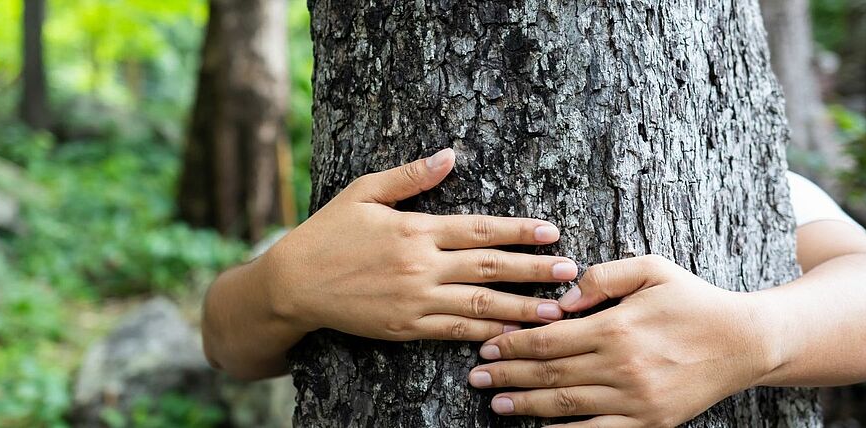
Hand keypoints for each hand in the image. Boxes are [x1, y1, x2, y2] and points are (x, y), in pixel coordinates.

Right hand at [259, 148, 580, 341]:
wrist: (293, 283)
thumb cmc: (328, 232)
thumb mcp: (364, 191)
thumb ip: (410, 176)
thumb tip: (450, 155)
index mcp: (415, 230)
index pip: (480, 229)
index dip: (519, 231)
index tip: (552, 233)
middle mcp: (420, 266)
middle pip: (490, 268)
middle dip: (534, 271)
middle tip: (571, 273)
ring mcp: (415, 301)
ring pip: (480, 306)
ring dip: (522, 309)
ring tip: (556, 311)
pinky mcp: (406, 327)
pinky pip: (455, 332)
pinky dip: (486, 334)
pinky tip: (512, 335)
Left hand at [467, 255, 775, 426]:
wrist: (745, 342)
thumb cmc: (693, 301)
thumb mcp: (651, 269)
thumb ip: (603, 276)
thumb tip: (561, 299)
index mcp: (616, 327)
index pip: (548, 339)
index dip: (512, 344)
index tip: (487, 346)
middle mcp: (622, 366)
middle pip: (549, 373)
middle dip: (507, 375)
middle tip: (478, 378)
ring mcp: (635, 399)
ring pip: (566, 405)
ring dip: (526, 405)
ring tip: (497, 404)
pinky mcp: (649, 422)